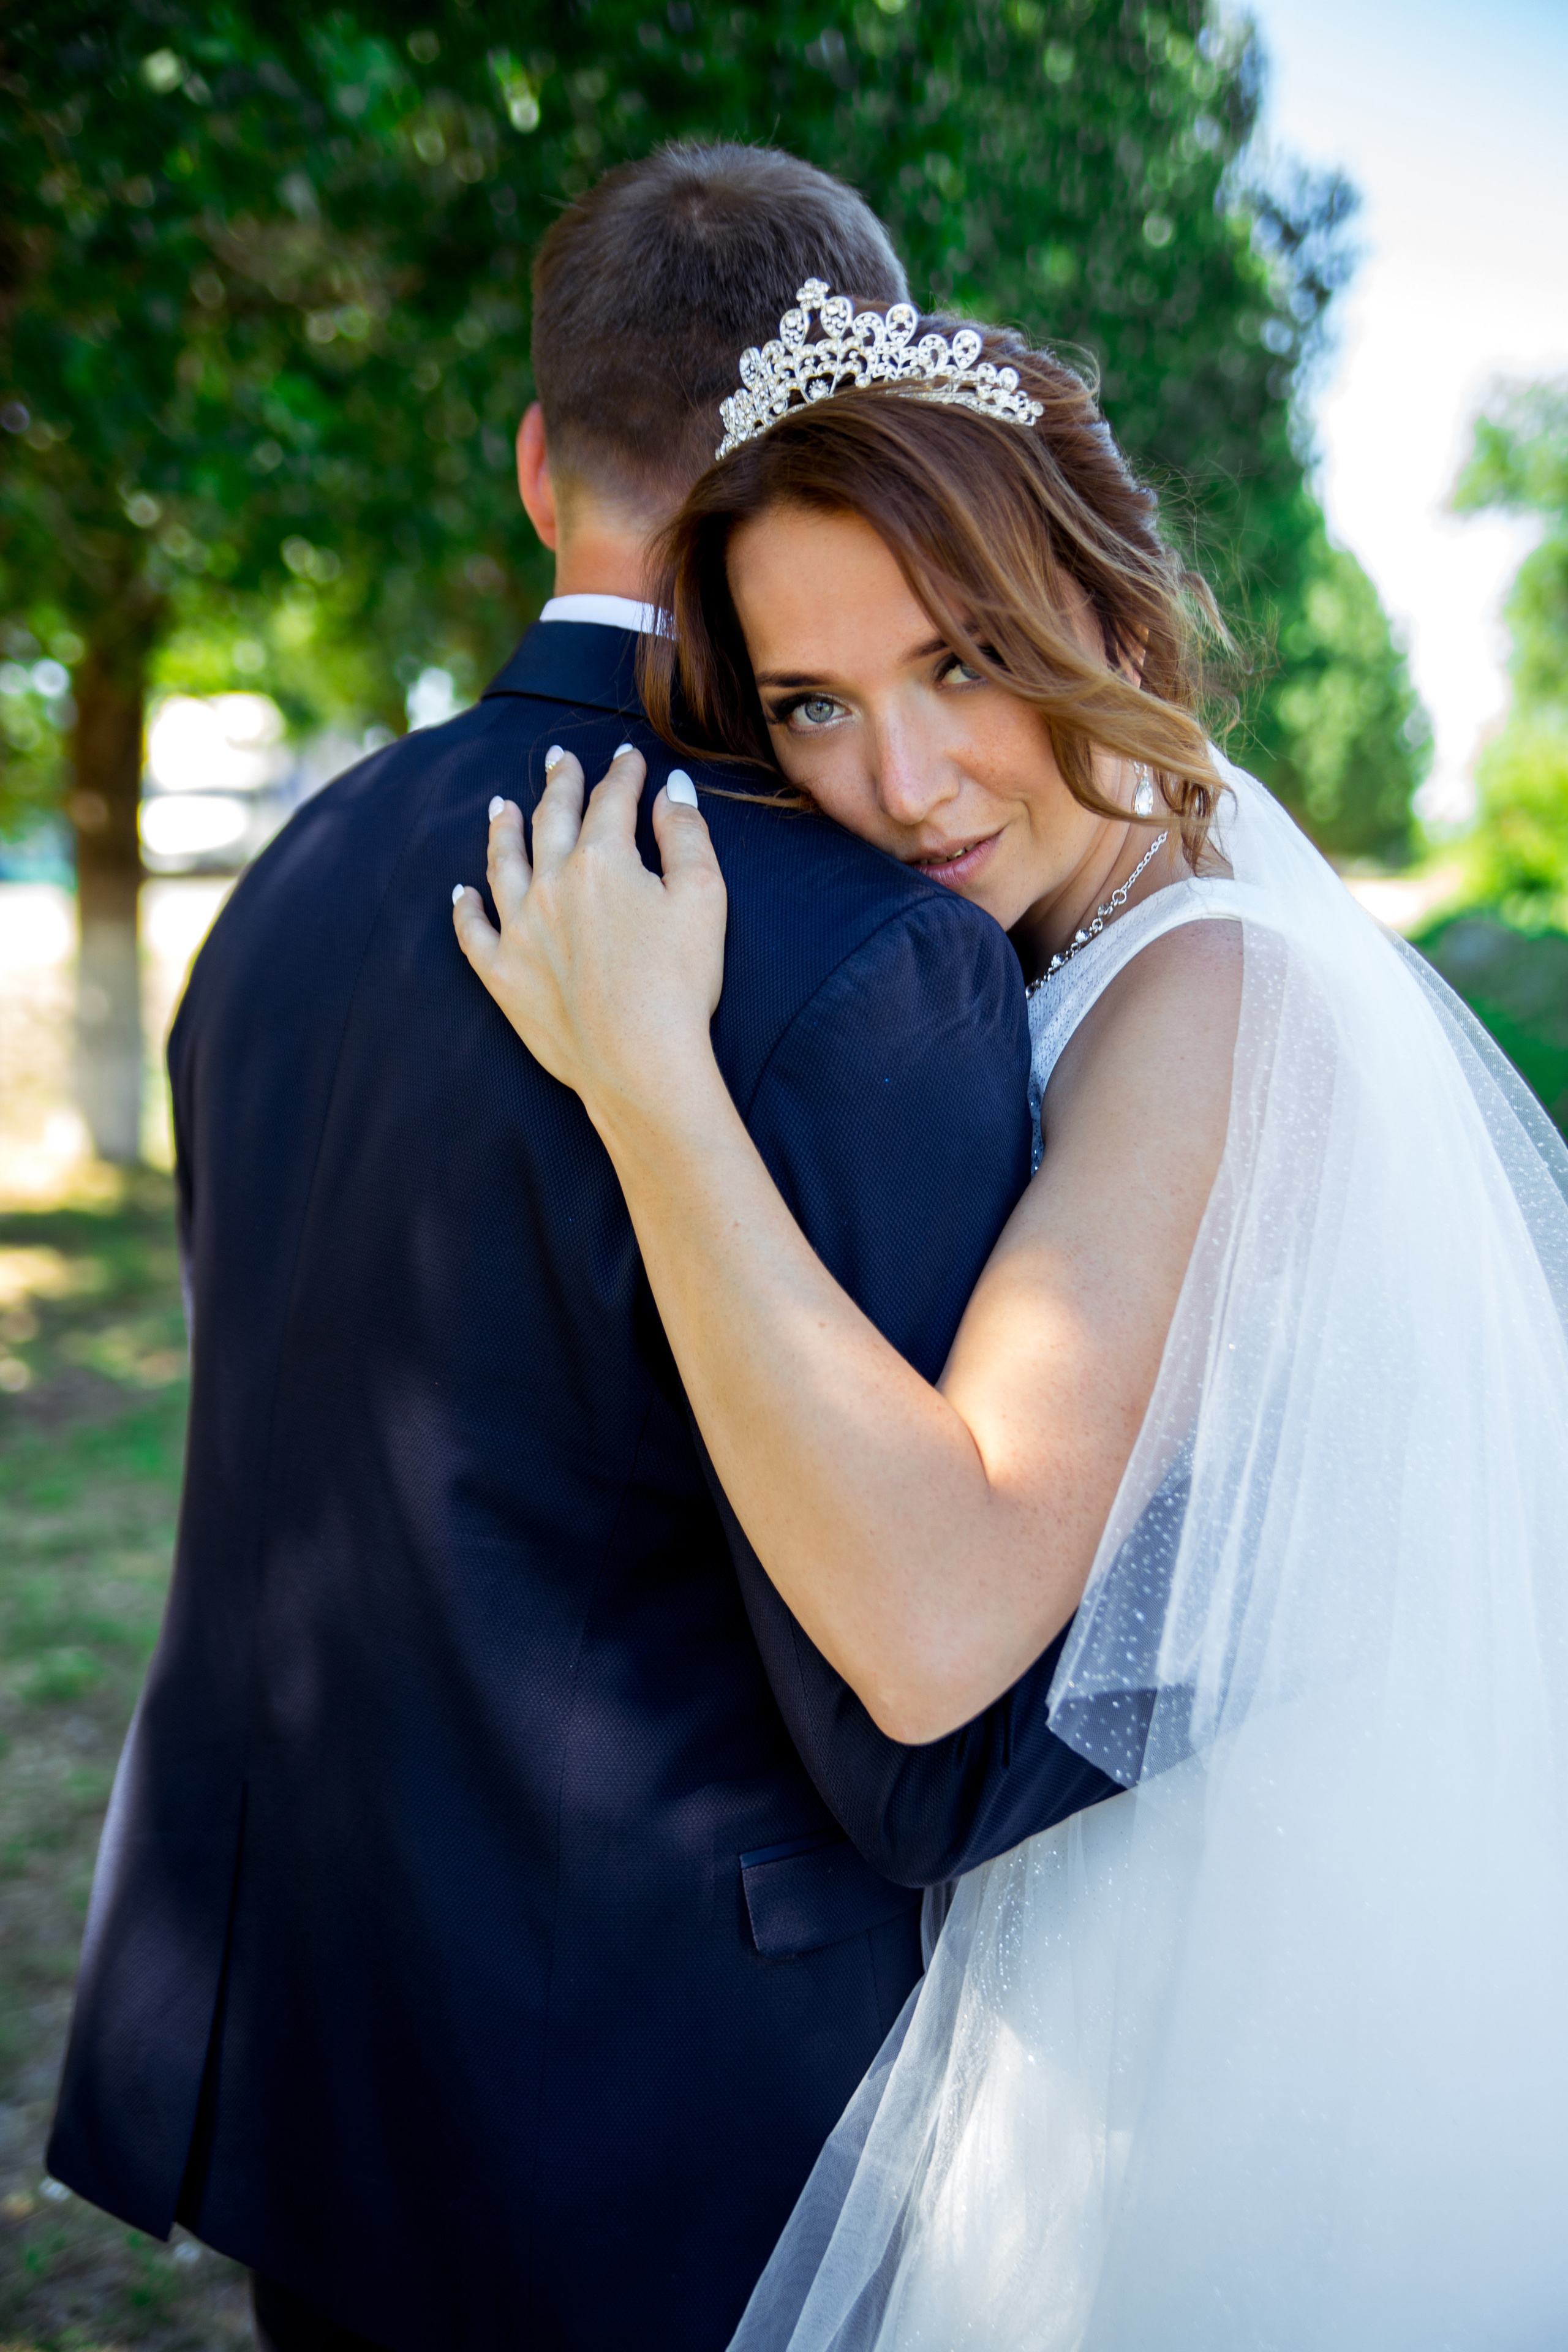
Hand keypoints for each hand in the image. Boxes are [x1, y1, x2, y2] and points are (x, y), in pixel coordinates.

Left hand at [451, 744, 727, 1129]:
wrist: (639, 1063)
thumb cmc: (680, 982)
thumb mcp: (703, 896)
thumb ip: (687, 832)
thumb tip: (670, 786)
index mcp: (602, 859)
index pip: (611, 801)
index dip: (623, 774)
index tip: (629, 759)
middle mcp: (551, 883)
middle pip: (551, 819)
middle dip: (560, 784)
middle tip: (559, 760)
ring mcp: (519, 929)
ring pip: (503, 863)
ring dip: (502, 830)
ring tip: (500, 807)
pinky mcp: (503, 974)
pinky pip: (472, 932)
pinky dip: (465, 908)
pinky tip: (461, 893)